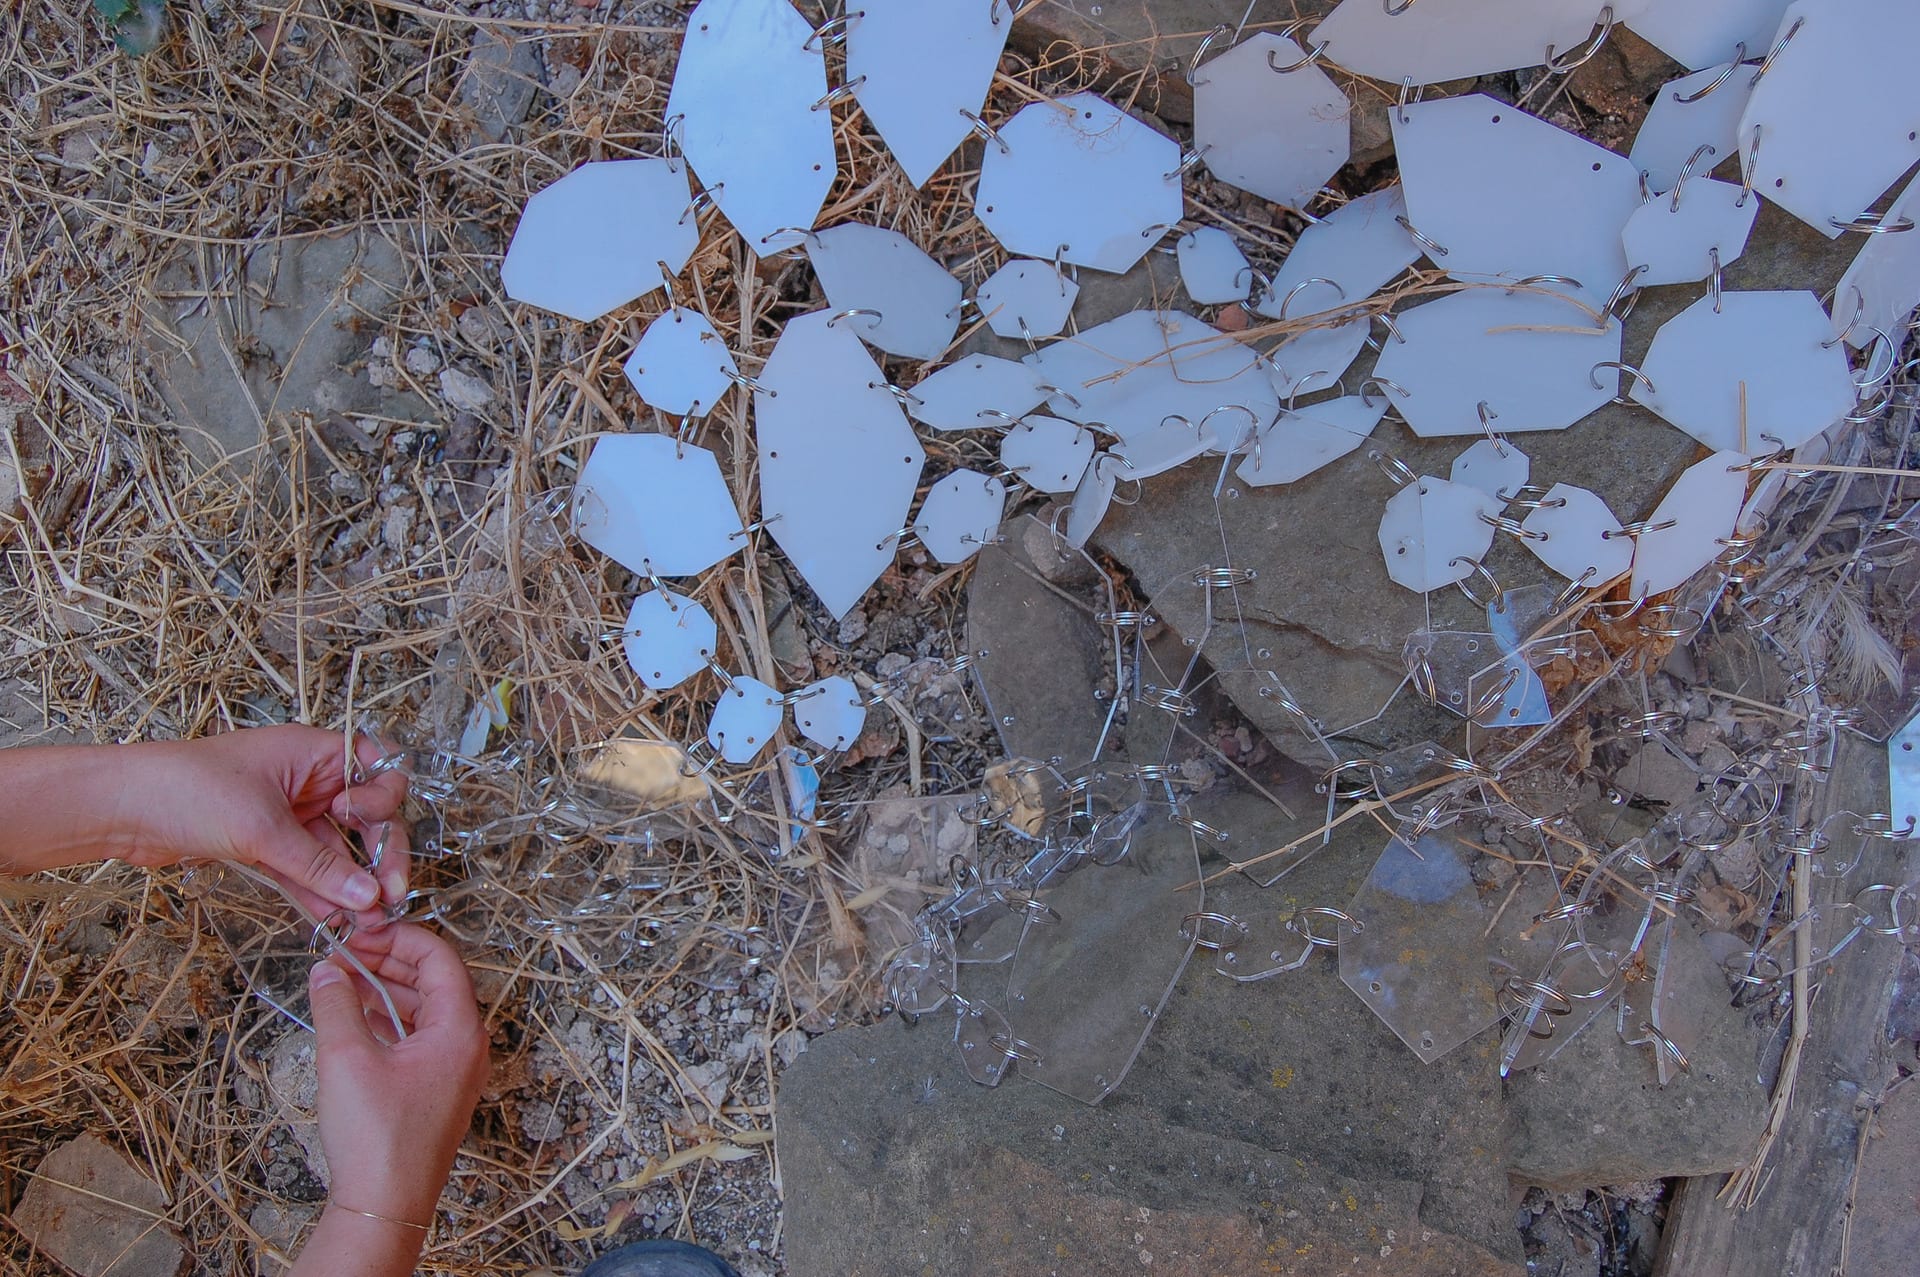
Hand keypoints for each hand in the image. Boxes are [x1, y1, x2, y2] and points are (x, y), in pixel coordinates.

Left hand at [126, 726, 410, 919]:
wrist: (122, 808)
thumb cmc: (188, 789)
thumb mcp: (263, 828)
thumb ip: (318, 866)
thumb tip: (367, 895)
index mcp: (313, 752)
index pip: (376, 772)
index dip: (381, 802)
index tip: (364, 827)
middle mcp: (308, 779)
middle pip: (363, 818)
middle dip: (377, 857)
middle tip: (389, 896)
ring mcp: (287, 810)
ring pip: (334, 849)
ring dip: (348, 883)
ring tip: (364, 921)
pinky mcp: (265, 841)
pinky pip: (305, 867)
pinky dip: (317, 891)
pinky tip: (332, 918)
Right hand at [307, 924, 488, 1231]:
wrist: (385, 1205)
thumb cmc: (377, 1139)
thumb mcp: (346, 1059)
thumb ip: (335, 1004)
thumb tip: (326, 970)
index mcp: (460, 1029)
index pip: (439, 958)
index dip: (400, 938)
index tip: (363, 933)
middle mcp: (467, 1045)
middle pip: (433, 981)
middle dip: (389, 962)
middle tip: (347, 954)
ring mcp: (455, 1069)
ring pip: (423, 1010)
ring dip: (385, 991)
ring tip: (342, 981)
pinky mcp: (437, 1089)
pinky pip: (418, 1037)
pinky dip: (389, 1020)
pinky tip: (354, 1017)